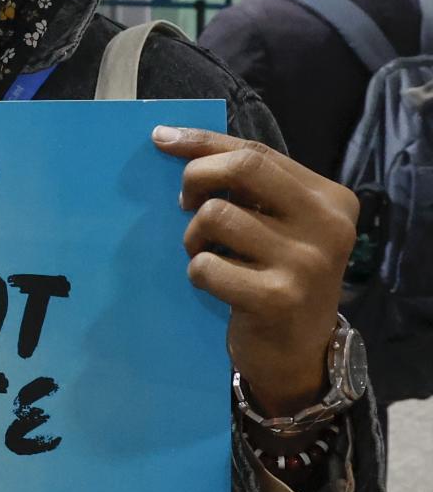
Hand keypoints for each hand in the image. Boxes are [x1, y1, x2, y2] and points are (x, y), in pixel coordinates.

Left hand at [152, 127, 358, 415]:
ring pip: (216, 216)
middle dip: (197, 177)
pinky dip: (197, 272)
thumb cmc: (275, 277)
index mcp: (330, 199)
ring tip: (206, 253)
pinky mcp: (278, 298)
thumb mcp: (275, 224)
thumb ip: (242, 184)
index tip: (161, 138)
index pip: (257, 151)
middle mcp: (328, 225)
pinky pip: (208, 265)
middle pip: (243, 167)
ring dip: (194, 236)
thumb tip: (168, 138)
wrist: (298, 354)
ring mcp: (306, 262)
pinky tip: (213, 284)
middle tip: (185, 204)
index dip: (203, 142)